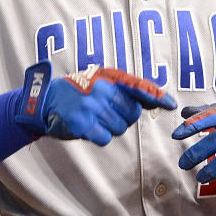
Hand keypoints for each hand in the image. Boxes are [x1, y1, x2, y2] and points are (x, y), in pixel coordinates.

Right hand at [14, 61, 175, 144]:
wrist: (44, 100)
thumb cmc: (77, 91)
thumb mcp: (99, 81)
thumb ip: (123, 88)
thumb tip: (152, 100)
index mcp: (107, 78)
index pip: (138, 86)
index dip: (156, 96)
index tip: (171, 104)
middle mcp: (101, 90)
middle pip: (132, 113)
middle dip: (123, 117)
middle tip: (105, 112)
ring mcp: (91, 107)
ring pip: (119, 128)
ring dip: (110, 127)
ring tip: (94, 118)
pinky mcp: (82, 124)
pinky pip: (105, 138)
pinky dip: (99, 136)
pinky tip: (88, 128)